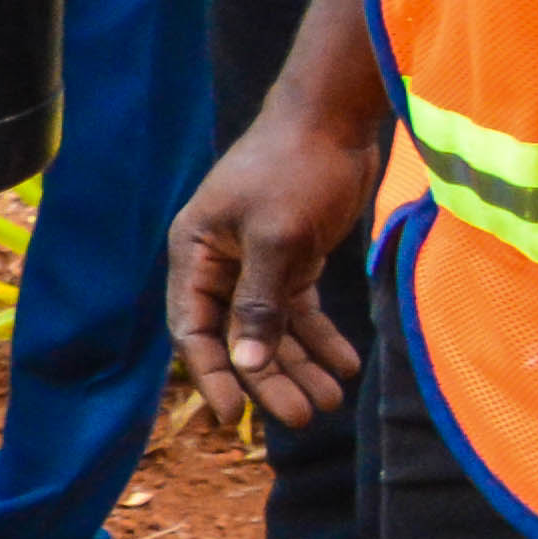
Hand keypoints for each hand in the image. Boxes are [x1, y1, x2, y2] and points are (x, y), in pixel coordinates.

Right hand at [167, 96, 380, 422]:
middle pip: (237, 338)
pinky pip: (300, 312)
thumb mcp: (276, 238)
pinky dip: (321, 339)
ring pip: (272, 330)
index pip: (192, 329)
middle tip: (303, 418)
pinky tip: (345, 364)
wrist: (333, 120)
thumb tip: (246, 366)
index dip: (211, 374)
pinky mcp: (293, 259)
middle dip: (267, 379)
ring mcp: (256, 264)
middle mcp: (219, 264)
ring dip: (298, 366)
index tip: (231, 417)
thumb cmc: (293, 168)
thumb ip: (260, 304)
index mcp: (195, 254)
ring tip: (332, 400)